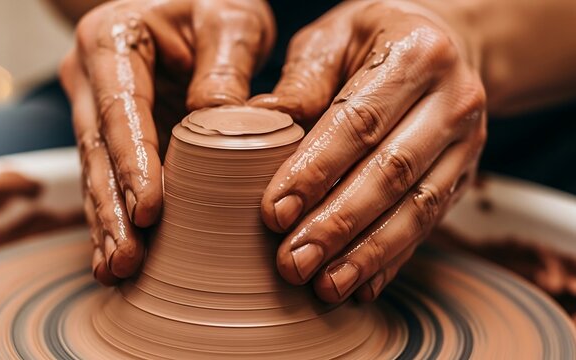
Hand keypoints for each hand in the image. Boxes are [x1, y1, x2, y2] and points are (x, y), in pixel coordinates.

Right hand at [60, 0, 274, 284]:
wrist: (190, 3)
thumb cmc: (213, 5)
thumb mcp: (231, 17)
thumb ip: (227, 63)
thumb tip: (221, 120)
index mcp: (114, 40)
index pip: (120, 108)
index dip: (133, 161)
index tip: (149, 210)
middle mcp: (93, 77)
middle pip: (98, 149)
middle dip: (113, 208)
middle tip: (127, 258)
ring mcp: (97, 107)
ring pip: (96, 171)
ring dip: (108, 222)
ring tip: (117, 269)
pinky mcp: (113, 133)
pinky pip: (108, 177)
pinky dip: (114, 216)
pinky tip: (116, 254)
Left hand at [252, 1, 486, 302]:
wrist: (442, 44)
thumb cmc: (373, 39)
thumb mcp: (334, 37)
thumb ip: (303, 80)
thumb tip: (261, 122)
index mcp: (417, 54)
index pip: (359, 123)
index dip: (316, 172)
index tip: (274, 213)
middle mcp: (453, 100)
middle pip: (391, 173)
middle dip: (339, 224)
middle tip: (294, 262)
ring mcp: (467, 142)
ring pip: (417, 208)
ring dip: (368, 253)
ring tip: (324, 285)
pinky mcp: (466, 174)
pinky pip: (430, 223)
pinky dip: (394, 258)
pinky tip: (362, 285)